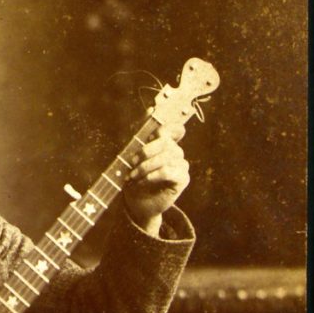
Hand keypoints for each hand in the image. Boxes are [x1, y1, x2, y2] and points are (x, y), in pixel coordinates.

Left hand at [123, 120, 189, 235]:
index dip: (162, 129)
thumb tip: (151, 108)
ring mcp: (181, 165)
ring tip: (134, 176)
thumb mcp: (132, 154)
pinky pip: (168, 171)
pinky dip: (152, 175)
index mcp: (166, 143)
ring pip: (167, 157)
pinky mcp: (182, 179)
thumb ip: (141, 132)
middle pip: (166, 142)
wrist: (137, 204)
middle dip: (145, 152)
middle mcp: (176, 152)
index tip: (147, 138)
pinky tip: (142, 181)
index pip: (173, 128)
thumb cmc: (135, 178)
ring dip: (146, 166)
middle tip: (131, 163)